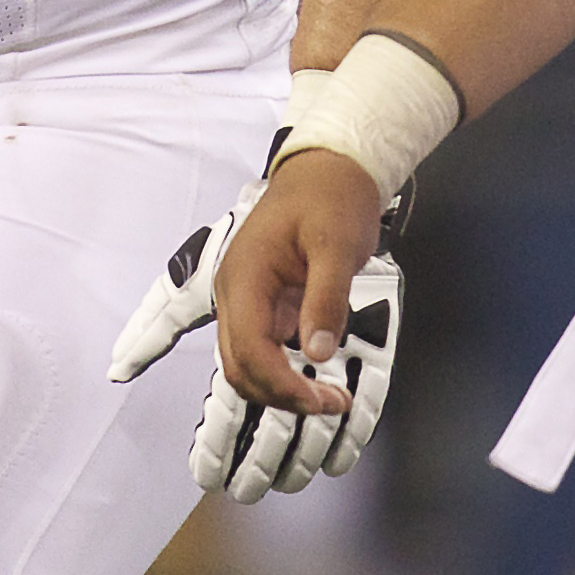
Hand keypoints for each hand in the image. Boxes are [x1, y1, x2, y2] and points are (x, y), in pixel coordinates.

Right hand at [109, 149, 400, 498]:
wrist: (330, 169)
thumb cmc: (331, 199)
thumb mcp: (336, 244)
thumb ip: (326, 298)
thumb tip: (317, 354)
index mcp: (244, 281)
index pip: (248, 351)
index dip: (282, 386)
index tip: (323, 400)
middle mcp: (237, 297)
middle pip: (241, 369)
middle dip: (281, 398)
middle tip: (333, 405)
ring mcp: (250, 304)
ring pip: (248, 368)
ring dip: (280, 394)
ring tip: (328, 404)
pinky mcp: (269, 308)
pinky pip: (268, 354)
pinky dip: (286, 378)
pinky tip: (318, 388)